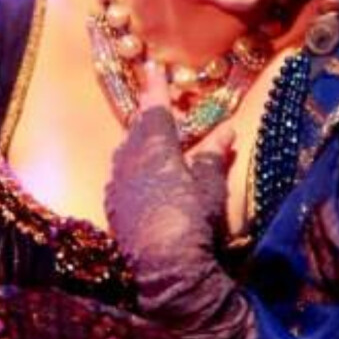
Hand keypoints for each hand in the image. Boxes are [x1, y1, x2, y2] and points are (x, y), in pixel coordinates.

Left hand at [104, 63, 256, 338]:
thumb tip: (226, 133)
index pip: (155, 110)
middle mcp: (128, 162)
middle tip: (155, 108)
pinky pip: (121, 179)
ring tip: (151, 142)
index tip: (152, 66)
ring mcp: (116, 187)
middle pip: (137, 132)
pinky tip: (141, 179)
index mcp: (154, 149)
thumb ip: (212, 158)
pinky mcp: (113, 210)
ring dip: (139, 145)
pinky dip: (133, 171)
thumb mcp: (210, 189)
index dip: (156, 89)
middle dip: (148, 119)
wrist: (163, 272)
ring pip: (126, 155)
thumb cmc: (193, 224)